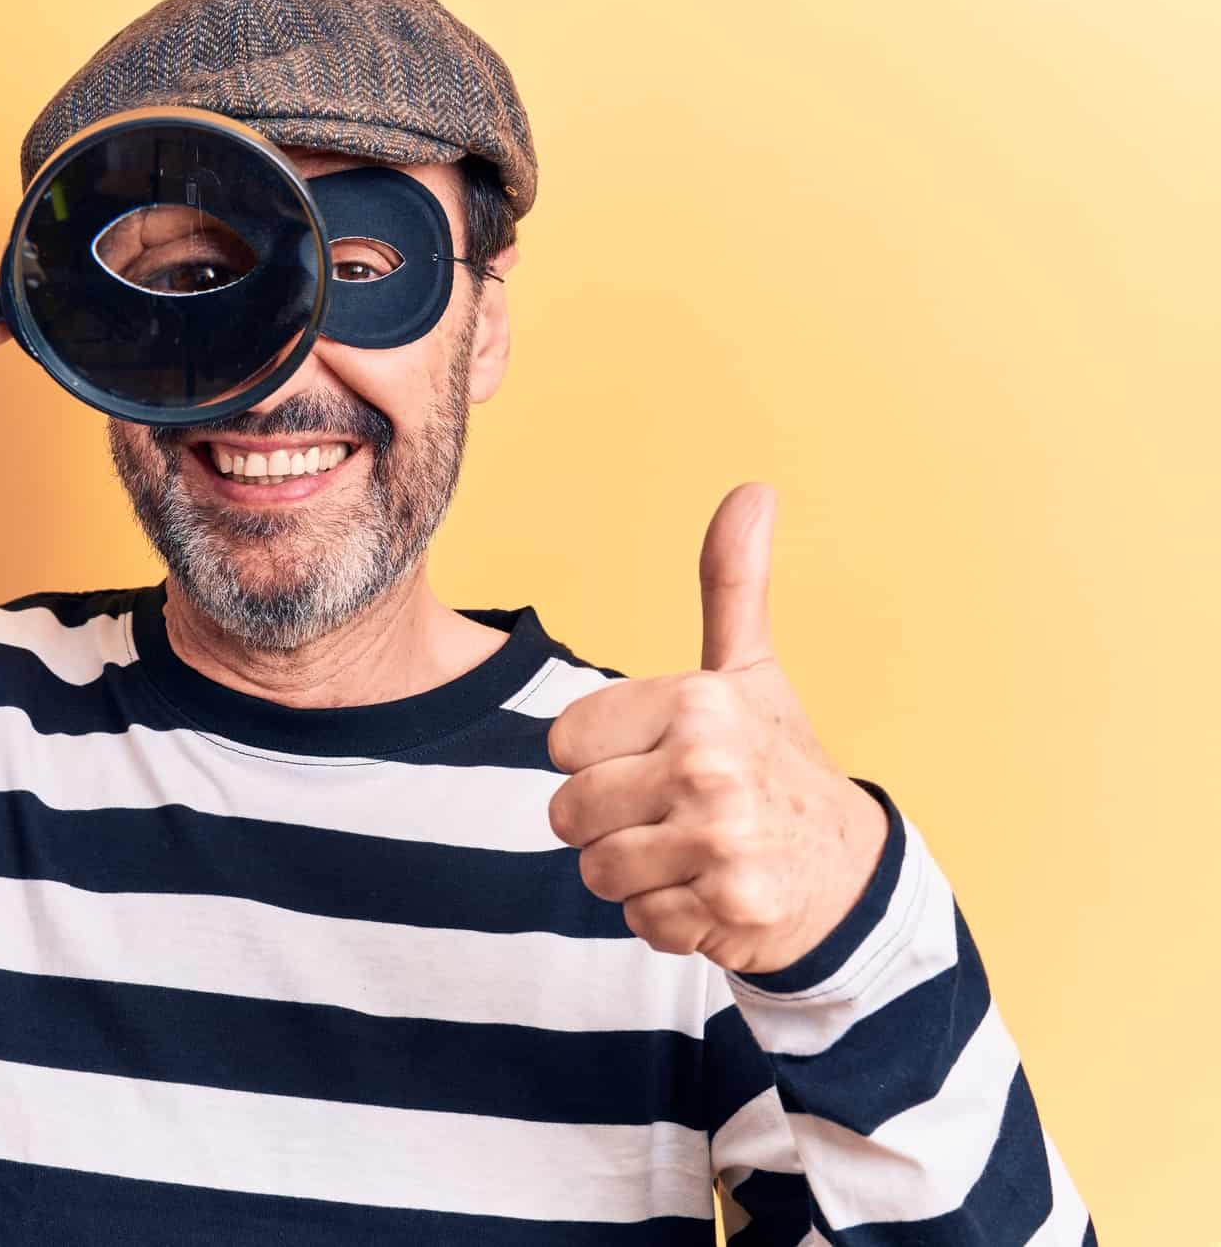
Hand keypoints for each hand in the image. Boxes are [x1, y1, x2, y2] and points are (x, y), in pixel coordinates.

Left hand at [545, 484, 888, 973]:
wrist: (851, 872)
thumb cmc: (779, 763)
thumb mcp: (751, 670)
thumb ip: (732, 584)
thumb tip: (752, 491)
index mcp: (699, 702)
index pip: (562, 742)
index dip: (598, 759)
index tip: (654, 760)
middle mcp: (709, 767)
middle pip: (567, 813)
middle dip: (606, 824)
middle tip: (670, 815)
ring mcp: (721, 842)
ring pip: (595, 872)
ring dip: (633, 874)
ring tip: (689, 852)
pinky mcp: (728, 909)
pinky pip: (637, 922)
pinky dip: (665, 919)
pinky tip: (709, 893)